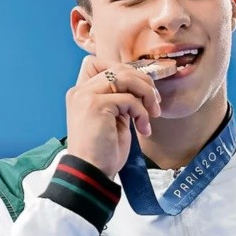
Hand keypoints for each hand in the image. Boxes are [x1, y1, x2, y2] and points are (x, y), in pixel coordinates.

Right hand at [64, 55, 161, 178]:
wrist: (92, 173)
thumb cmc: (104, 151)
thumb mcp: (114, 118)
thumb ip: (120, 98)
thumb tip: (142, 84)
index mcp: (81, 92)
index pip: (97, 62)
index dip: (122, 69)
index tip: (139, 89)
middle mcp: (80, 91)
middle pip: (118, 68)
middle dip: (143, 82)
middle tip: (155, 102)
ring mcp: (86, 96)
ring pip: (125, 78)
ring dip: (146, 94)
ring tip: (153, 113)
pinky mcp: (95, 106)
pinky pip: (129, 99)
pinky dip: (141, 113)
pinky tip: (143, 129)